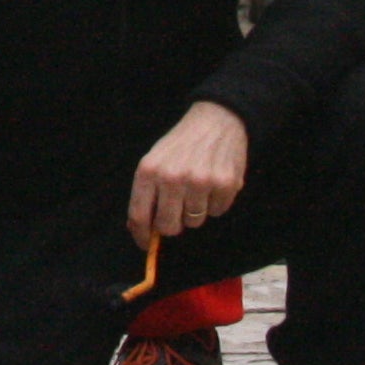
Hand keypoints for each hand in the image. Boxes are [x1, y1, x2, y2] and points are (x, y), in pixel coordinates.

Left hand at [127, 100, 249, 244]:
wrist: (216, 120)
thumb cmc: (181, 145)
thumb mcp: (155, 161)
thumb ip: (147, 192)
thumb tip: (141, 229)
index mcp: (149, 171)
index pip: (139, 215)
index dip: (141, 236)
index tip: (146, 244)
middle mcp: (172, 177)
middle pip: (168, 226)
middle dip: (172, 225)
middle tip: (178, 211)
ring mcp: (200, 182)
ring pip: (194, 222)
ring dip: (195, 211)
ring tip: (197, 187)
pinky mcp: (225, 185)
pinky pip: (217, 212)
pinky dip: (215, 203)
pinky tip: (213, 183)